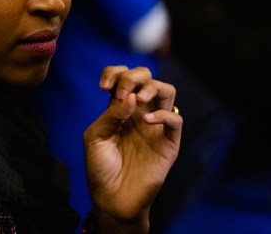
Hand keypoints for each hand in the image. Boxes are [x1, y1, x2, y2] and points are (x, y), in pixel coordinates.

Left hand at [83, 66, 181, 232]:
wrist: (112, 198)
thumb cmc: (100, 168)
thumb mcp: (95, 137)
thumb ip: (110, 114)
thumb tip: (131, 97)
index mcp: (120, 108)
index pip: (123, 76)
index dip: (115, 72)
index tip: (103, 86)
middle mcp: (139, 112)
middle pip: (146, 77)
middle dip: (134, 76)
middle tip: (121, 92)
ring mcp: (155, 126)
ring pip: (167, 91)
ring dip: (153, 87)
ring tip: (139, 98)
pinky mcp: (168, 143)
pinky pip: (175, 119)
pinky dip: (163, 114)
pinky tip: (147, 121)